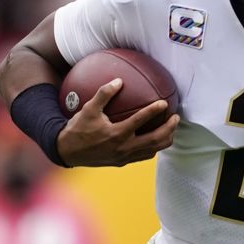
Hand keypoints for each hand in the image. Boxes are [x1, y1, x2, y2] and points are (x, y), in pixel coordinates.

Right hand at [57, 78, 179, 166]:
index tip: (164, 103)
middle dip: (169, 129)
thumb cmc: (78, 128)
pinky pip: (143, 156)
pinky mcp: (123, 162)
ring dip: (165, 139)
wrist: (67, 152)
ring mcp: (124, 157)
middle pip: (155, 140)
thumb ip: (104, 94)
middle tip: (176, 117)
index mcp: (116, 134)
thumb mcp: (88, 109)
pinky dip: (153, 147)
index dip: (154, 111)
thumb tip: (119, 80)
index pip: (140, 121)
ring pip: (152, 150)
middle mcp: (123, 147)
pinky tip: (156, 138)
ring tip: (171, 129)